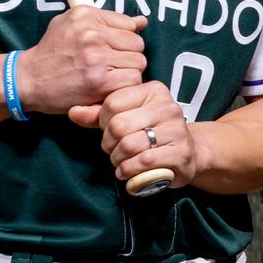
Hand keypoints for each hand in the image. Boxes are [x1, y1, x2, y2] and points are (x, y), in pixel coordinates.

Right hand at [19, 6, 146, 113]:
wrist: (27, 80)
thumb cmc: (52, 53)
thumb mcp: (72, 24)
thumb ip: (108, 21)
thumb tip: (142, 21)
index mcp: (86, 16)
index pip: (131, 25)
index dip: (124, 40)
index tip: (111, 49)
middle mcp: (92, 33)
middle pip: (138, 44)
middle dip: (129, 56)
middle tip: (111, 65)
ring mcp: (96, 57)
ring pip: (139, 62)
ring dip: (128, 72)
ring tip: (109, 75)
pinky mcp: (98, 81)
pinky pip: (132, 80)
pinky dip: (124, 86)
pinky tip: (109, 86)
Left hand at [68, 81, 197, 190]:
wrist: (188, 152)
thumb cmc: (152, 133)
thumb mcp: (127, 118)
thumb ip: (99, 115)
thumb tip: (73, 112)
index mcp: (154, 91)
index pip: (113, 103)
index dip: (103, 122)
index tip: (109, 131)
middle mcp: (168, 106)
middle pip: (119, 125)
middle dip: (109, 144)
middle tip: (113, 150)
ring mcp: (177, 129)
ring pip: (129, 145)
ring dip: (118, 160)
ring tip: (120, 162)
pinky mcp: (180, 152)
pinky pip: (143, 161)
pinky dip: (129, 170)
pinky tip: (127, 171)